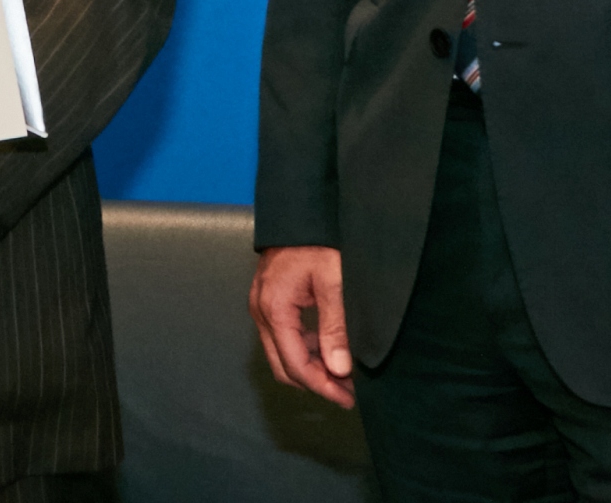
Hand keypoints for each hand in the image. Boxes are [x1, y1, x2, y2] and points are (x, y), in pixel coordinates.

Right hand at [250, 246, 354, 407]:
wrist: (300, 213)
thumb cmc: (317, 242)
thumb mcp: (334, 282)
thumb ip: (336, 327)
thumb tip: (339, 369)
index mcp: (275, 309)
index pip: (295, 365)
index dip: (322, 387)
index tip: (348, 398)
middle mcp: (262, 312)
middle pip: (284, 366)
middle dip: (316, 383)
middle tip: (349, 392)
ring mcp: (262, 307)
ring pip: (282, 355)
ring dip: (312, 368)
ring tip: (344, 372)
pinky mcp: (268, 303)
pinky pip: (283, 338)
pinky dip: (305, 350)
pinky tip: (329, 349)